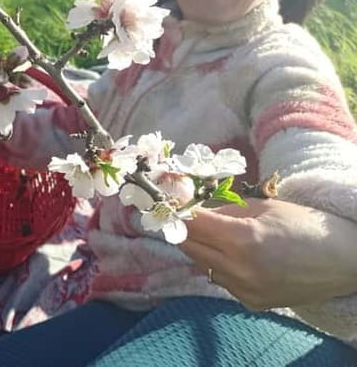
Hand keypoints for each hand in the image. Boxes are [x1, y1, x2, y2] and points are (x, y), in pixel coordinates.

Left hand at [180, 199, 356, 310]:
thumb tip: (191, 209)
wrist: (343, 261)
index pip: (192, 224)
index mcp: (242, 239)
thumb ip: (223, 210)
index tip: (167, 203)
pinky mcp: (251, 302)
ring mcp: (244, 289)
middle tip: (181, 216)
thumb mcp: (262, 206)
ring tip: (214, 235)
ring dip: (202, 248)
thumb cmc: (303, 225)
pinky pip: (222, 279)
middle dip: (183, 230)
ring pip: (203, 264)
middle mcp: (239, 268)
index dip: (176, 212)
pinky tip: (236, 256)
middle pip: (189, 247)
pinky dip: (221, 265)